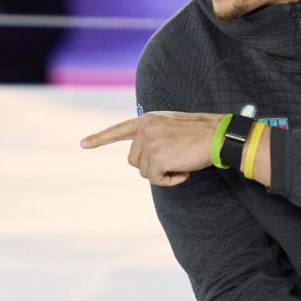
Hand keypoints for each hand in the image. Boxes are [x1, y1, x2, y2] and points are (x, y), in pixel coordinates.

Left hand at [80, 111, 227, 186]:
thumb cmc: (199, 134)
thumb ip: (153, 136)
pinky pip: (156, 180)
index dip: (100, 138)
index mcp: (147, 119)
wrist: (218, 135)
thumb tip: (141, 159)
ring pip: (145, 172)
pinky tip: (184, 170)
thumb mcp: (171, 128)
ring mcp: (149, 142)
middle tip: (175, 158)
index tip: (83, 144)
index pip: (119, 130)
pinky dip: (170, 180)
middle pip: (135, 160)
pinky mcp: (157, 157)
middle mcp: (144, 128)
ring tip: (181, 162)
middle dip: (153, 166)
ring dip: (163, 173)